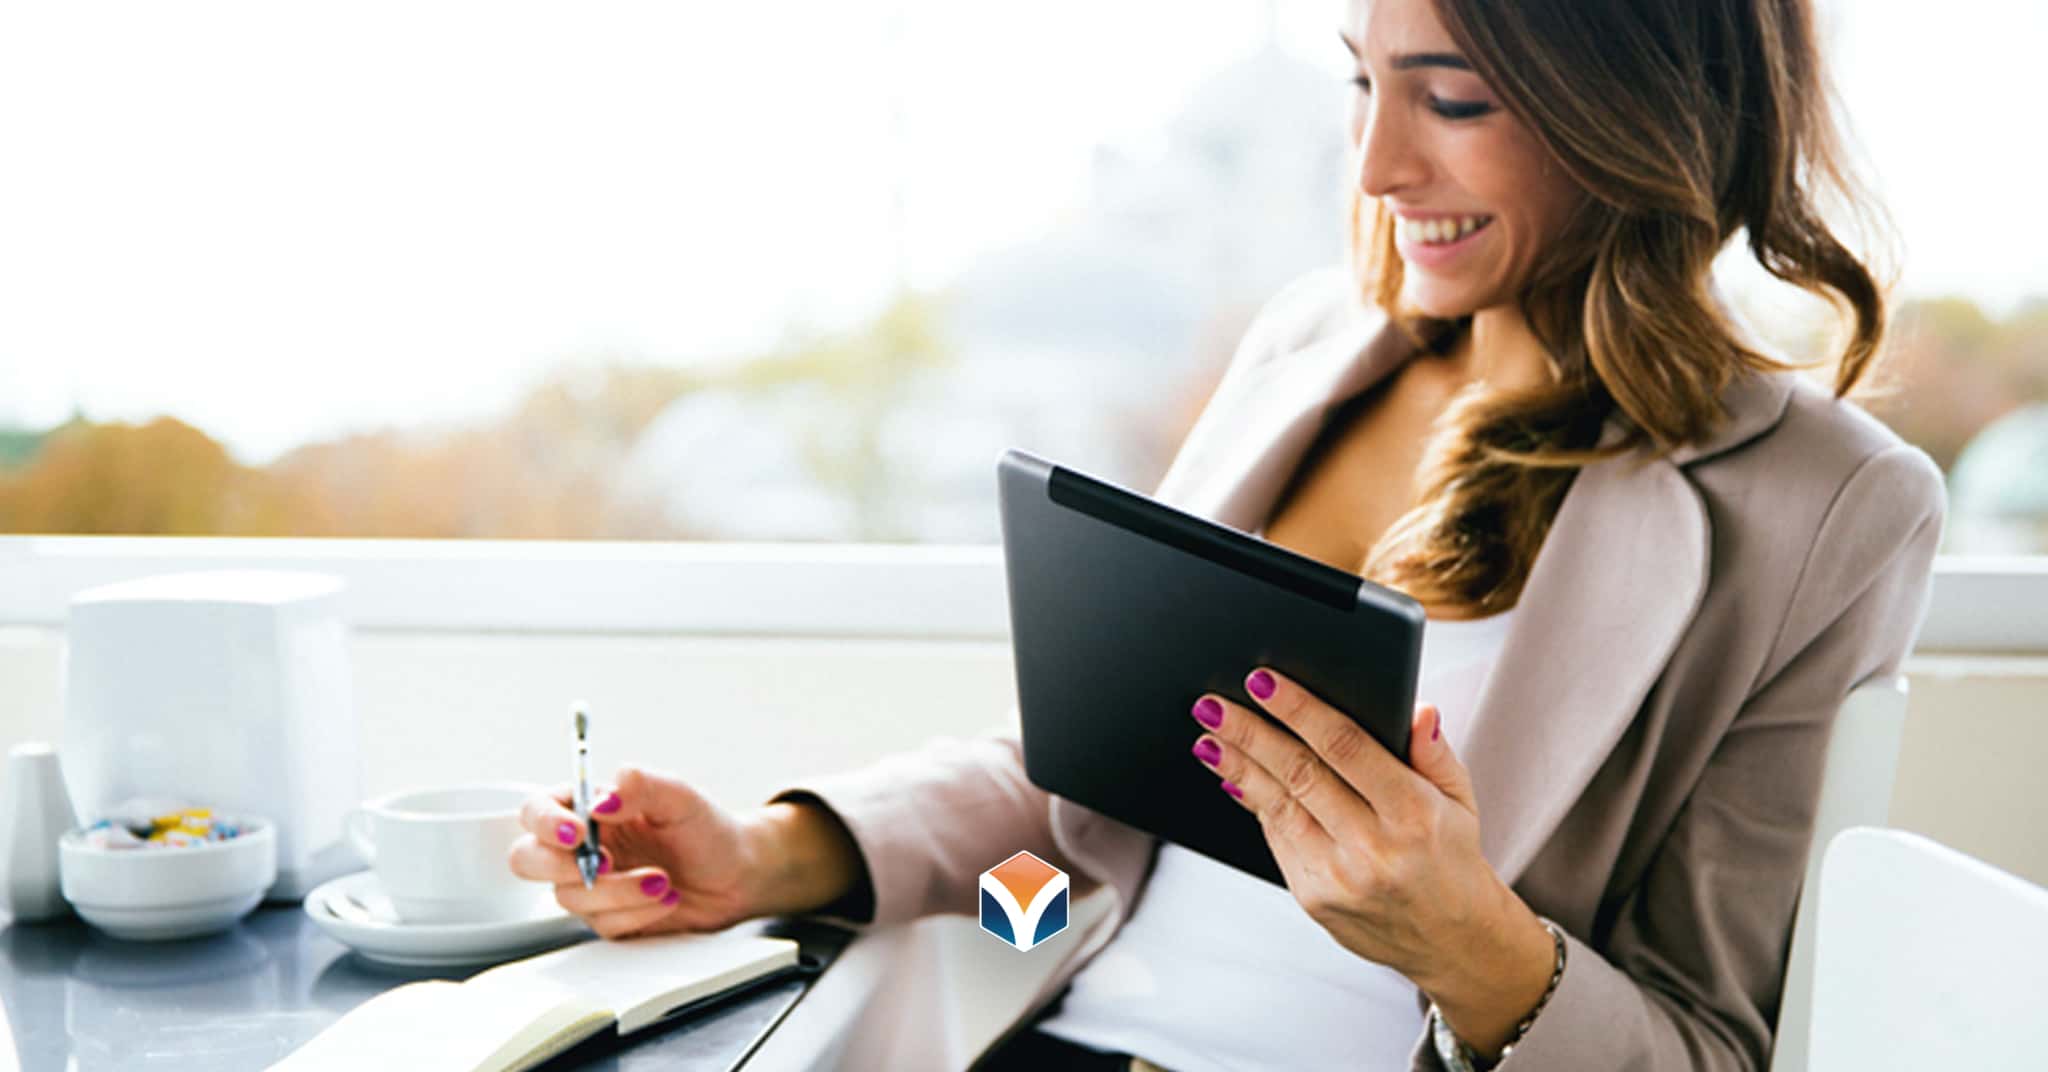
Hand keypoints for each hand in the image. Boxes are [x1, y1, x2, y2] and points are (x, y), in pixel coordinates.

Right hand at [509, 766, 765, 939]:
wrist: (737, 876)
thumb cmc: (707, 830)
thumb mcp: (680, 797)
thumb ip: (641, 786)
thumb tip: (601, 800)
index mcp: (589, 809)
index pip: (537, 810)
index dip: (545, 823)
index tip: (578, 833)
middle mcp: (582, 847)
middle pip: (527, 859)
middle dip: (560, 867)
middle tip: (606, 864)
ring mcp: (590, 885)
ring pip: (568, 898)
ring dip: (618, 892)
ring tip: (662, 879)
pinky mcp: (608, 918)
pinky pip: (602, 924)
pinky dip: (637, 913)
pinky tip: (666, 898)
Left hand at [1188, 668, 1552, 1050]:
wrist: (1451, 941)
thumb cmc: (1450, 855)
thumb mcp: (1460, 800)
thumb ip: (1434, 752)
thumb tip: (1418, 708)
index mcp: (1414, 814)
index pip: (1346, 747)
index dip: (1299, 710)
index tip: (1262, 681)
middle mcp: (1374, 848)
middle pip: (1299, 774)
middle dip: (1250, 734)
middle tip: (1211, 704)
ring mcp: (1339, 878)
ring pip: (1277, 807)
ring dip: (1237, 767)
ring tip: (1208, 736)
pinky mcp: (1314, 900)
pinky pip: (1277, 838)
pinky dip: (1253, 803)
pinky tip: (1232, 776)